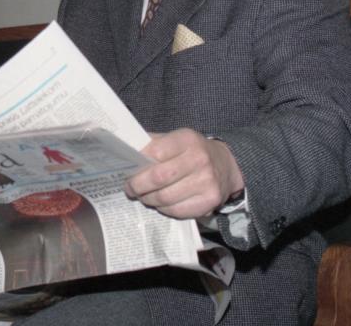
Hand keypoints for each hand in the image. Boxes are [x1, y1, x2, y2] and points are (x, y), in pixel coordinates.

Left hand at [125, 128, 243, 218]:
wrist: (225, 165)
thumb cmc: (190, 151)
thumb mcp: (175, 140)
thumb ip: (152, 144)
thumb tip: (125, 152)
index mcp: (187, 139)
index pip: (155, 152)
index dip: (137, 163)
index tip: (128, 170)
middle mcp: (199, 159)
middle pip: (158, 177)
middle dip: (138, 185)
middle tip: (130, 188)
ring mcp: (207, 182)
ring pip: (165, 198)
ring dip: (148, 199)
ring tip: (143, 196)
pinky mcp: (209, 201)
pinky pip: (176, 211)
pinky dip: (163, 209)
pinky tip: (161, 203)